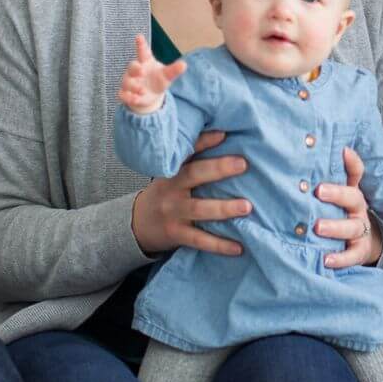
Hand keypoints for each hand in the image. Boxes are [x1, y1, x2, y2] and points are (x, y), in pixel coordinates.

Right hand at [119, 33, 187, 113]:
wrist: (150, 96)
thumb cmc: (158, 80)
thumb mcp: (167, 75)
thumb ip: (174, 70)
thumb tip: (184, 64)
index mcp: (145, 62)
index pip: (143, 52)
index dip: (141, 44)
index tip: (139, 36)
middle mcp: (135, 71)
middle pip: (132, 67)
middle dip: (135, 69)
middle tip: (142, 71)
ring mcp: (129, 82)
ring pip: (127, 82)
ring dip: (134, 86)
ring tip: (142, 90)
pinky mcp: (126, 93)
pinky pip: (123, 94)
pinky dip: (128, 97)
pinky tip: (136, 99)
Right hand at [131, 130, 249, 256]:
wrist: (136, 224)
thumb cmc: (165, 194)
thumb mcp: (170, 174)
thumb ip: (192, 162)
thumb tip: (226, 139)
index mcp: (172, 170)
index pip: (187, 152)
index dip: (204, 141)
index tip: (223, 134)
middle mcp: (171, 188)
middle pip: (194, 175)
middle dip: (219, 169)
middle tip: (242, 164)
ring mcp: (173, 212)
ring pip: (200, 209)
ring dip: (224, 208)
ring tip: (246, 207)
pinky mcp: (176, 234)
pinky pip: (200, 240)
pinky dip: (220, 245)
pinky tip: (239, 248)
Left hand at [317, 146, 382, 268]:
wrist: (360, 243)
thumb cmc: (338, 213)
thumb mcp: (334, 195)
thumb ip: (324, 178)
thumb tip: (313, 153)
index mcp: (351, 192)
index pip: (356, 173)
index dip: (351, 162)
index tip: (342, 150)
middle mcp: (358, 209)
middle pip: (353, 198)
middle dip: (337, 194)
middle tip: (318, 191)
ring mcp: (359, 231)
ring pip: (352, 228)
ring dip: (334, 227)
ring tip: (317, 227)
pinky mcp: (358, 252)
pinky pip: (351, 256)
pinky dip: (340, 258)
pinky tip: (326, 259)